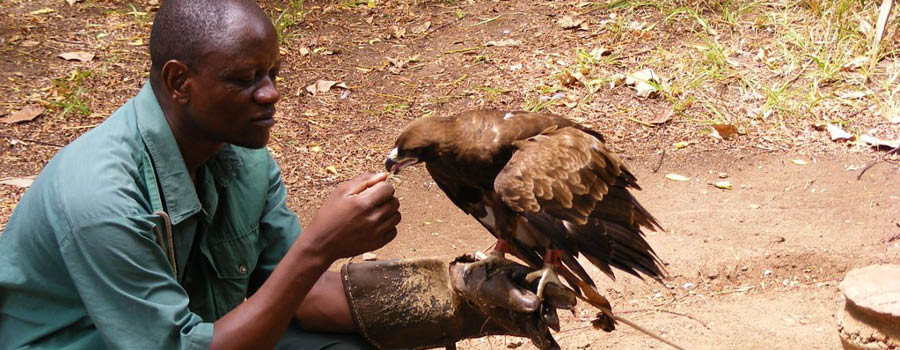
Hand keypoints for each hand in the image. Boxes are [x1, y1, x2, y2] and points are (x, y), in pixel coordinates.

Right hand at [304, 173, 400, 261]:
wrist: (321, 243)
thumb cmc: (329, 215)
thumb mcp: (340, 192)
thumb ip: (363, 180)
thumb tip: (383, 176)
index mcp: (363, 203)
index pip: (388, 188)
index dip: (381, 186)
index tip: (373, 190)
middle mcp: (372, 218)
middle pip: (395, 202)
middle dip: (386, 198)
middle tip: (373, 201)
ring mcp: (376, 233)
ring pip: (396, 216)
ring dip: (388, 212)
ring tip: (374, 212)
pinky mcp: (377, 244)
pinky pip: (393, 231)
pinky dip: (388, 226)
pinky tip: (376, 224)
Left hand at [448, 256, 575, 349]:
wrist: (473, 290)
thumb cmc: (486, 280)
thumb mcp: (496, 284)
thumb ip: (515, 294)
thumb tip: (535, 303)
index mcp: (531, 277)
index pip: (549, 284)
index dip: (559, 293)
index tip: (570, 301)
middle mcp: (537, 294)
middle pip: (549, 304)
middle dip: (551, 314)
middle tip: (553, 324)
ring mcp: (533, 310)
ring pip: (543, 322)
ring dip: (545, 331)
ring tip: (544, 343)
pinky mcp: (527, 324)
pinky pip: (539, 333)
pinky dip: (546, 342)